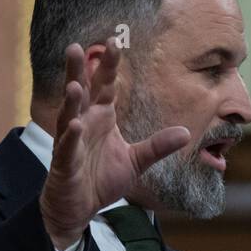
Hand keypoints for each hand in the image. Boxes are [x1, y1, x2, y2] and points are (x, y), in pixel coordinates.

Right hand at [39, 42, 190, 249]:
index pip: (104, 86)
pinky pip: (66, 148)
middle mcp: (83, 124)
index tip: (115, 41)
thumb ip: (157, 146)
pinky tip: (73, 126)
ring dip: (70, 102)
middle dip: (77, 71)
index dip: (108, 65)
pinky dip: (70, 138)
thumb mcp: (136, 161)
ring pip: (68, 117)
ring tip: (74, 86)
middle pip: (80, 92)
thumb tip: (186, 133)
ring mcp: (70, 143)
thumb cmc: (102, 180)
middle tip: (74, 47)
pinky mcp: (64, 164)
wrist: (80, 208)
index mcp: (100, 117)